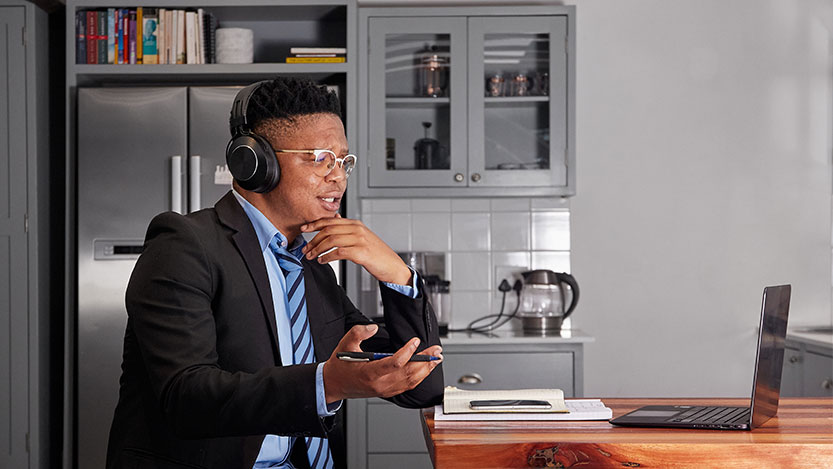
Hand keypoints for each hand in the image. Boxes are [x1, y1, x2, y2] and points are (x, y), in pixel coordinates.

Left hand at [301, 216, 411, 285]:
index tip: (303, 229)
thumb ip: (348, 227)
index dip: (314, 224)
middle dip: (313, 240)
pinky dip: (327, 256)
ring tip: (311, 256)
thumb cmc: (377, 254)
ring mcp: (360, 240)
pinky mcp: (361, 252)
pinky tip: (322, 260)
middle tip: (305, 249)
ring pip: (331, 240)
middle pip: (328, 230)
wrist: (392, 266)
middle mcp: (357, 229)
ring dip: (317, 249)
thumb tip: (335, 216)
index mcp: (356, 224)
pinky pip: (338, 252)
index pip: (330, 220)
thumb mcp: (362, 236)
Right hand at [321, 324, 442, 403]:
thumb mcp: (345, 344)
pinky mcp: (387, 392)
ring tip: (436, 358)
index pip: (395, 363)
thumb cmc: (340, 366)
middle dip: (425, 361)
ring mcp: (385, 390)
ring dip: (426, 370)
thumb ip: (359, 332)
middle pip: (409, 373)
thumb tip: (374, 327)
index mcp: (370, 372)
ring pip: (411, 381)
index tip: (415, 341)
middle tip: (436, 350)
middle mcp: (380, 384)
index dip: (408, 352)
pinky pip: (407, 386)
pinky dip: (419, 378)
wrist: (334, 385)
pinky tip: (425, 369)